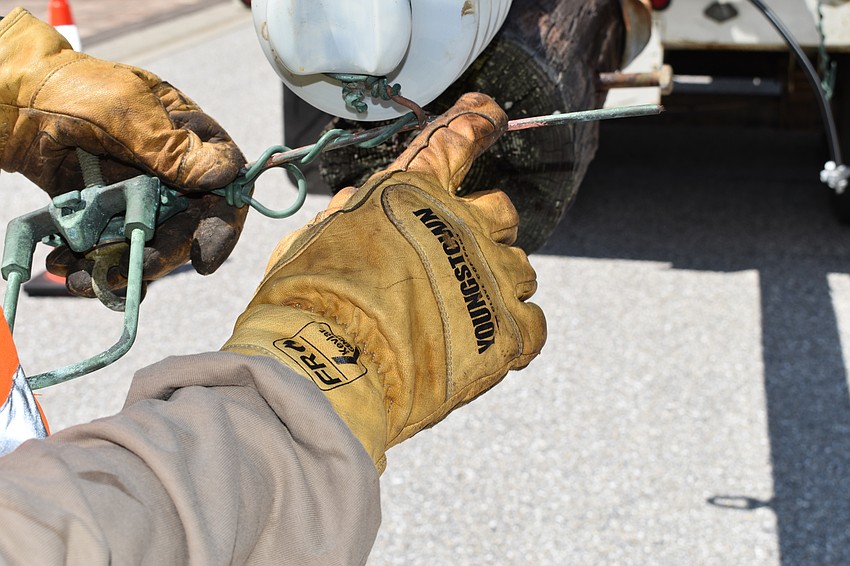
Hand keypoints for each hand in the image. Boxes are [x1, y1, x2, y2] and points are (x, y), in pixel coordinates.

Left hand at [0, 8, 246, 295]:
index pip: (225, 186)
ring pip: (146, 242)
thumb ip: (174, 147)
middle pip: (186, 226)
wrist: (10, 97)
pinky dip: (88, 262)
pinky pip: (107, 245)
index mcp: (190, 138)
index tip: (203, 257)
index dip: (221, 226)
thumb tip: (227, 173)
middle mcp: (171, 172)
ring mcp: (137, 193)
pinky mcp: (104, 211)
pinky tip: (64, 267)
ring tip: (85, 281)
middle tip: (139, 271)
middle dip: (163, 253)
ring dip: (121, 266)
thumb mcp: (128, 111)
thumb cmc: (74, 87)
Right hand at [223, 92, 546, 471]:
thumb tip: (359, 202)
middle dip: (481, 229)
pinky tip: (490, 341)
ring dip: (496, 281)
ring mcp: (492, 277)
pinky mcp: (508, 332)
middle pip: (501, 212)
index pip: (458, 139)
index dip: (476, 121)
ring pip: (521, 267)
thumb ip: (349, 216)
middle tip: (454, 258)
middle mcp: (464, 226)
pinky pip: (535, 323)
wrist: (329, 367)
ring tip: (460, 314)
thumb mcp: (315, 240)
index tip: (489, 113)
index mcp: (415, 193)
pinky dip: (516, 329)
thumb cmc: (309, 301)